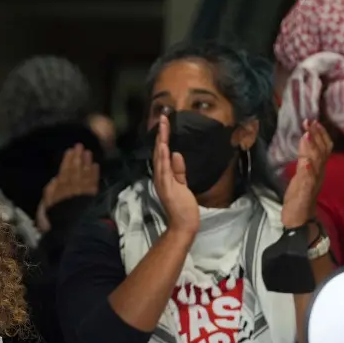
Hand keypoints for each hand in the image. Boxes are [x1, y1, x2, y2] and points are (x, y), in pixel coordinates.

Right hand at [36, 146, 99, 231]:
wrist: (73, 223)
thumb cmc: (58, 213)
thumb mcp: (48, 202)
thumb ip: (50, 190)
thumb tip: (55, 179)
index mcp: (62, 184)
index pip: (65, 168)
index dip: (68, 158)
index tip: (70, 150)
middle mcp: (74, 183)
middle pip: (76, 167)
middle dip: (78, 156)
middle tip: (80, 146)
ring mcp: (85, 187)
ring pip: (86, 171)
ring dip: (87, 161)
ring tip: (88, 152)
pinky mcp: (93, 193)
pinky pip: (94, 180)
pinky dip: (95, 172)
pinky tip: (96, 165)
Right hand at [152, 115, 198, 238]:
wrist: (183, 224)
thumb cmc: (184, 207)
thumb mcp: (182, 185)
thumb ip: (179, 170)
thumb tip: (176, 154)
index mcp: (163, 176)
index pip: (162, 153)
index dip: (163, 138)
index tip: (165, 124)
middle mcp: (160, 177)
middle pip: (159, 152)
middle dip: (161, 135)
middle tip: (163, 118)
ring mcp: (163, 182)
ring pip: (160, 158)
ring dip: (161, 141)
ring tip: (163, 127)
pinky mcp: (168, 187)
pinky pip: (165, 170)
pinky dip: (164, 158)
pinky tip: (164, 147)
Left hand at [281, 119, 332, 227]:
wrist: (300, 221)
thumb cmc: (299, 198)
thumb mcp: (301, 176)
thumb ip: (304, 162)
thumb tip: (305, 145)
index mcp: (317, 170)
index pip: (323, 148)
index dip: (320, 134)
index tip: (313, 121)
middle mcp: (318, 174)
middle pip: (321, 152)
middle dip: (316, 136)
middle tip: (309, 121)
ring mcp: (312, 184)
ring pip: (316, 163)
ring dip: (312, 148)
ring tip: (307, 135)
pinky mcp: (305, 194)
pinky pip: (308, 181)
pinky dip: (308, 170)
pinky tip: (305, 162)